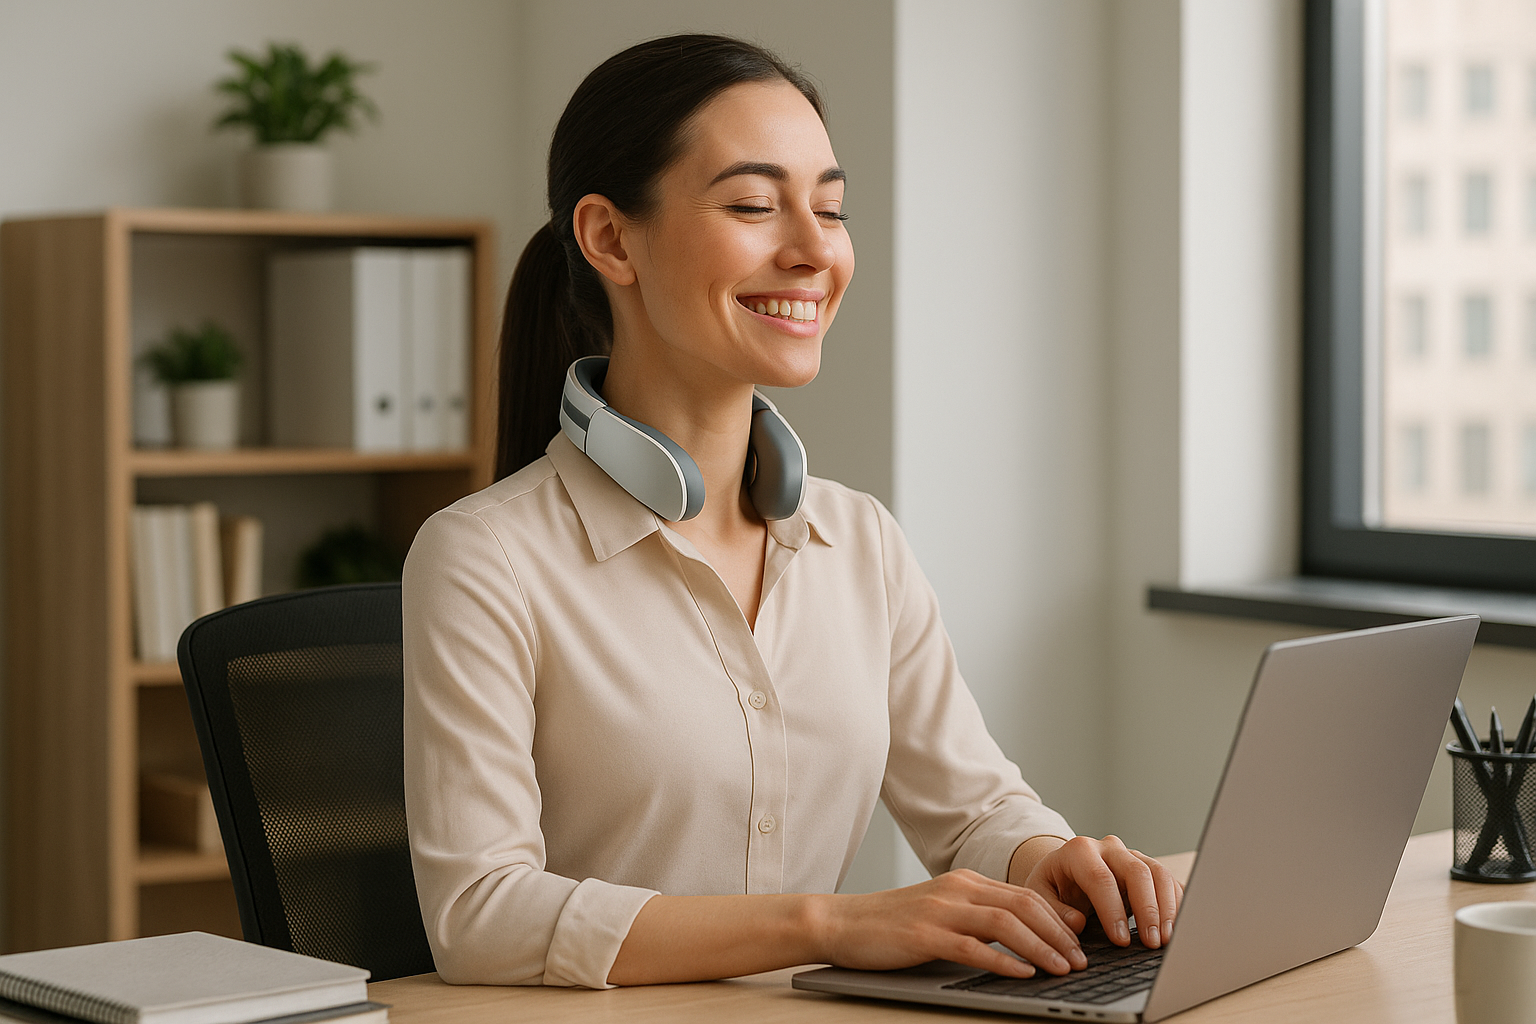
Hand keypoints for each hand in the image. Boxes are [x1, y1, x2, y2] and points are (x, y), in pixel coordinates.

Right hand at [813, 870, 1089, 978]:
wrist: (841, 922)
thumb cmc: (891, 924)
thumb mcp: (941, 912)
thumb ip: (976, 918)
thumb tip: (1020, 939)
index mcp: (965, 882)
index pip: (1024, 894)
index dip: (1058, 916)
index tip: (1081, 939)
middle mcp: (958, 889)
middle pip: (1023, 904)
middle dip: (1059, 933)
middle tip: (1082, 959)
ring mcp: (941, 910)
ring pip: (1005, 922)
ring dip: (1041, 946)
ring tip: (1063, 968)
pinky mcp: (924, 935)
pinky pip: (973, 947)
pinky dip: (1003, 961)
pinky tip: (1023, 974)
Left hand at [1021, 835, 1182, 949]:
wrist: (1063, 872)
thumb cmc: (1053, 886)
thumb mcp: (1039, 896)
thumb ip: (1053, 910)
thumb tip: (1077, 922)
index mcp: (1079, 851)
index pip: (1100, 878)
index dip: (1113, 910)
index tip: (1121, 941)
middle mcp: (1108, 848)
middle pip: (1137, 872)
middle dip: (1147, 909)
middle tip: (1151, 942)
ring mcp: (1131, 855)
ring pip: (1158, 873)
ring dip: (1166, 908)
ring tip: (1165, 939)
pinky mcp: (1147, 868)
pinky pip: (1169, 882)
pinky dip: (1176, 904)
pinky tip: (1174, 928)